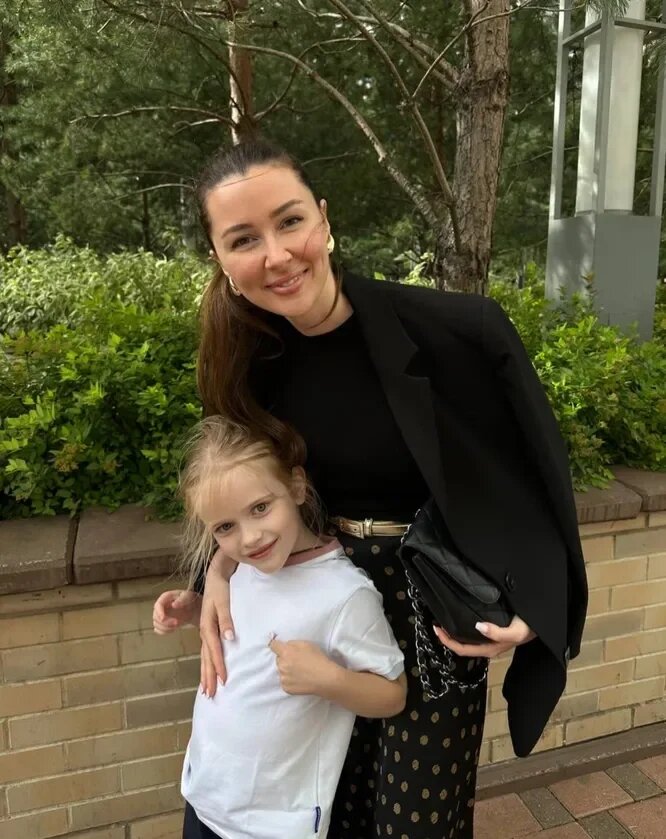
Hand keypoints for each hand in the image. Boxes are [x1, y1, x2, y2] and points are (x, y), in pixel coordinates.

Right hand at [152, 590, 200, 634]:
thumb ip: (182, 599)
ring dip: (166, 627)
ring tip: (177, 626)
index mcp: (165, 598)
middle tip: (177, 623)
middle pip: (156, 616)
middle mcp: (160, 606)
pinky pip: (158, 630)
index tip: (163, 618)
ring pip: (156, 624)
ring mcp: (160, 615)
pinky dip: (165, 631)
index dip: (159, 612)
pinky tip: (173, 629)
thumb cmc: (189, 600)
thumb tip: (174, 604)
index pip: (158, 605)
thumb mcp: (188, 597)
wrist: (192, 608)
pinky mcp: (162, 623)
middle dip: (165, 622)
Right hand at [199, 553, 236, 697]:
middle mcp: (205, 631)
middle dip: (208, 676)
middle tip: (211, 694)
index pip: (214, 650)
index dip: (218, 665)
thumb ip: (226, 619)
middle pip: (206, 657)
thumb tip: (230, 638)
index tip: (224, 680)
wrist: (215, 575)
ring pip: (204, 656)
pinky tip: (209, 671)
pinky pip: (206, 651)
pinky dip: (207, 663)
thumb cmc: (221, 588)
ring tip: (206, 690)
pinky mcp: (209, 630)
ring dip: (205, 673)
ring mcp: (205, 631)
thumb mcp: (224, 601)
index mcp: (208, 625)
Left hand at [269, 638, 337, 695]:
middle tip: (296, 661)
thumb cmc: (318, 659)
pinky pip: (284, 681)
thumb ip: (292, 643)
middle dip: (284, 658)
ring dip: (287, 670)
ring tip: (300, 671)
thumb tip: (285, 645)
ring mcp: (283, 678)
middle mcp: (282, 665)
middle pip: (278, 659)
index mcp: (286, 652)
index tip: (277, 646)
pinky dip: (290, 680)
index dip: (276, 645)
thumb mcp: (306, 644)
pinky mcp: (286, 688)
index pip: (273, 645)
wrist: (325, 678)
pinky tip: (300, 679)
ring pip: (281, 671)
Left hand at [433, 616, 535, 659]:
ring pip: (467, 640)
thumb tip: (478, 626)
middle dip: (447, 638)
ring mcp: (490, 640)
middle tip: (435, 623)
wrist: (542, 624)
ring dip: (454, 633)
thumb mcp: (515, 631)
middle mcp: (488, 646)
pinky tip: (459, 618)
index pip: (463, 649)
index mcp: (490, 648)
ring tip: (443, 620)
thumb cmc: (529, 627)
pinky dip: (463, 628)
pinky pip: (473, 634)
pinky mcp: (493, 632)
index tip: (436, 628)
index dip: (447, 641)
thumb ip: (498, 632)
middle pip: (462, 647)